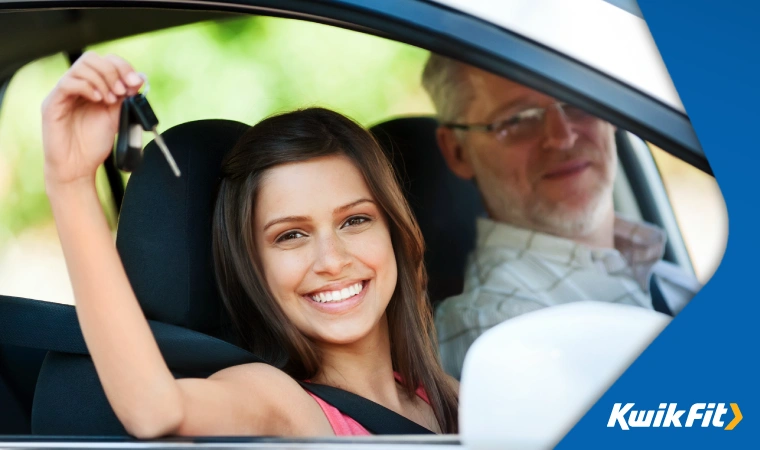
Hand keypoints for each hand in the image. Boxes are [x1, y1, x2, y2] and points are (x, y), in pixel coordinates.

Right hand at [41, 52, 143, 189]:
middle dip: (113, 72)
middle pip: (91, 58)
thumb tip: (140, 78)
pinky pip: (67, 83)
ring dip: (102, 80)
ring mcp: (63, 93)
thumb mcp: (117, 117)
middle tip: (122, 91)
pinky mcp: (52, 104)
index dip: (122, 66)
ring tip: (110, 100)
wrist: (78, 167)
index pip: (104, 61)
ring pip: (80, 67)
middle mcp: (76, 86)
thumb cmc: (94, 144)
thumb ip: (127, 98)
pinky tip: (97, 100)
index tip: (135, 82)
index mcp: (91, 86)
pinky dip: (86, 87)